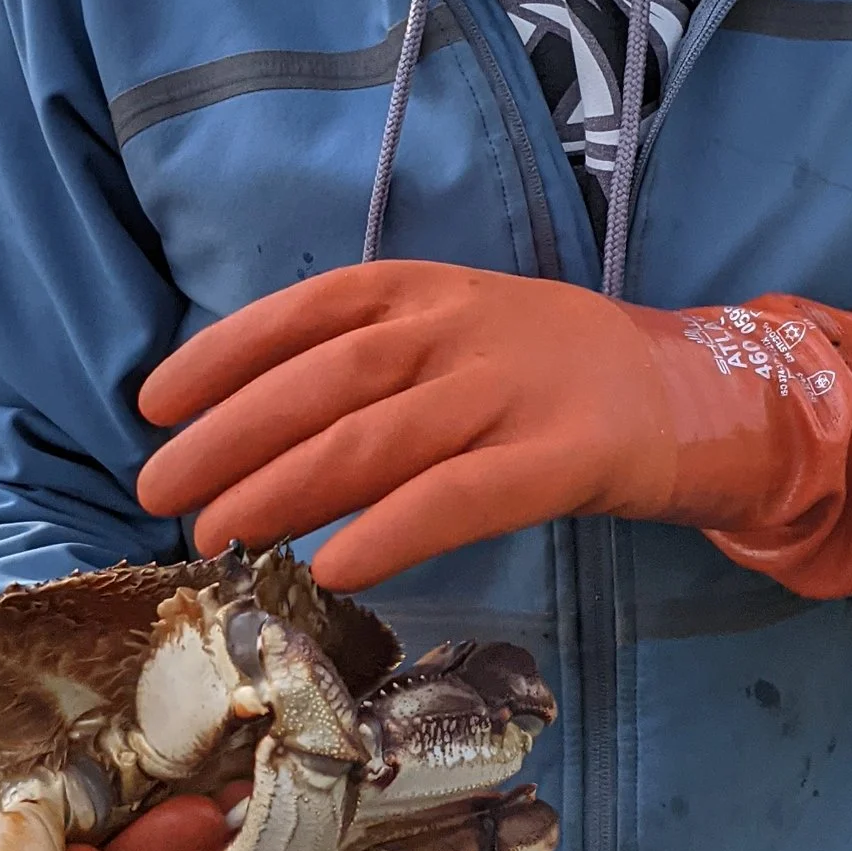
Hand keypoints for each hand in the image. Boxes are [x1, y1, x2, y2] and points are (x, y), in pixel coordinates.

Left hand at [136, 262, 851, 598]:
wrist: (699, 394)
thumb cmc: (552, 376)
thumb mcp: (459, 334)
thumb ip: (371, 363)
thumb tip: (247, 421)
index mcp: (429, 288)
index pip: (308, 310)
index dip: (223, 353)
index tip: (152, 400)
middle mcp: (463, 327)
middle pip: (325, 380)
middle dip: (230, 434)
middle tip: (159, 488)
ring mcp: (514, 390)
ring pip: (377, 438)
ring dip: (283, 486)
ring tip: (216, 531)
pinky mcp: (563, 457)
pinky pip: (460, 497)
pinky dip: (390, 529)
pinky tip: (332, 562)